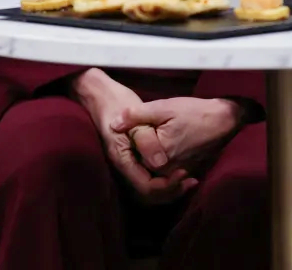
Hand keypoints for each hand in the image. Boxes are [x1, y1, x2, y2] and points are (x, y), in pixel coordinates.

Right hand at [72, 70, 197, 204]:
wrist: (100, 95)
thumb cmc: (117, 102)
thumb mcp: (134, 117)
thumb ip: (146, 140)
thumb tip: (160, 164)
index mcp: (122, 159)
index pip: (146, 187)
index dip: (167, 185)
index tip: (184, 172)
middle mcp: (123, 167)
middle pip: (148, 195)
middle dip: (171, 192)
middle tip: (191, 181)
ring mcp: (127, 165)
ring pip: (149, 191)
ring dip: (169, 190)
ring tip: (189, 181)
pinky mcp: (132, 161)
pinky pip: (148, 180)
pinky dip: (164, 181)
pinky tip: (178, 172)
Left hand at [110, 97, 244, 176]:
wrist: (222, 121)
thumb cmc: (193, 112)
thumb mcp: (162, 107)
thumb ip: (136, 115)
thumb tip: (113, 124)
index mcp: (160, 156)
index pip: (131, 160)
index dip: (128, 147)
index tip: (130, 132)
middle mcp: (169, 170)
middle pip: (142, 168)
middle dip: (138, 155)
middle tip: (142, 134)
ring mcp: (178, 173)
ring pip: (154, 172)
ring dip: (149, 160)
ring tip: (151, 138)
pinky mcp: (187, 172)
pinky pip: (167, 173)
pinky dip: (161, 163)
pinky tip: (160, 146)